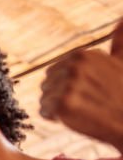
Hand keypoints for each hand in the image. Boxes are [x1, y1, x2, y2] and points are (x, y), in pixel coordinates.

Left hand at [39, 18, 122, 152]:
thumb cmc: (121, 95)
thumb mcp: (121, 63)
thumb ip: (120, 42)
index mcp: (83, 55)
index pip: (52, 72)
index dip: (64, 86)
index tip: (84, 92)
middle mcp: (75, 66)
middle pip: (46, 85)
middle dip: (58, 96)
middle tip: (82, 103)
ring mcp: (69, 85)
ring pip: (44, 99)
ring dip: (56, 108)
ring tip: (79, 110)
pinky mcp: (64, 104)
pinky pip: (44, 111)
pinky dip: (54, 118)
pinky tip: (72, 117)